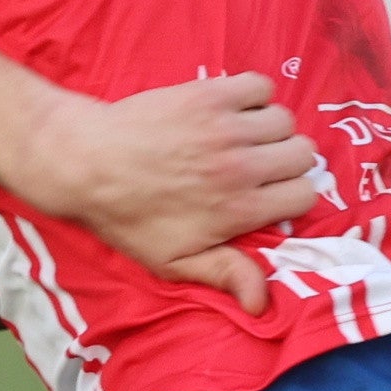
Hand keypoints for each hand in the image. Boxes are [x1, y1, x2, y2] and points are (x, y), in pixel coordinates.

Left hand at [41, 75, 326, 315]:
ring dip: (271, 129)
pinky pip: (259, 86)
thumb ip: (224, 275)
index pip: (305, 195)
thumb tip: (262, 304)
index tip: (271, 195)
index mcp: (239, 209)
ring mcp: (226, 127)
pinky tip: (233, 110)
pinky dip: (253, 95)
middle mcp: (241, 166)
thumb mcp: (172, 261)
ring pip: (285, 120)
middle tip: (260, 165)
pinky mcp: (208, 94)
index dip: (291, 196)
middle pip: (304, 154)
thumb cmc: (127, 217)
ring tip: (245, 138)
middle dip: (287, 162)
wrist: (85, 163)